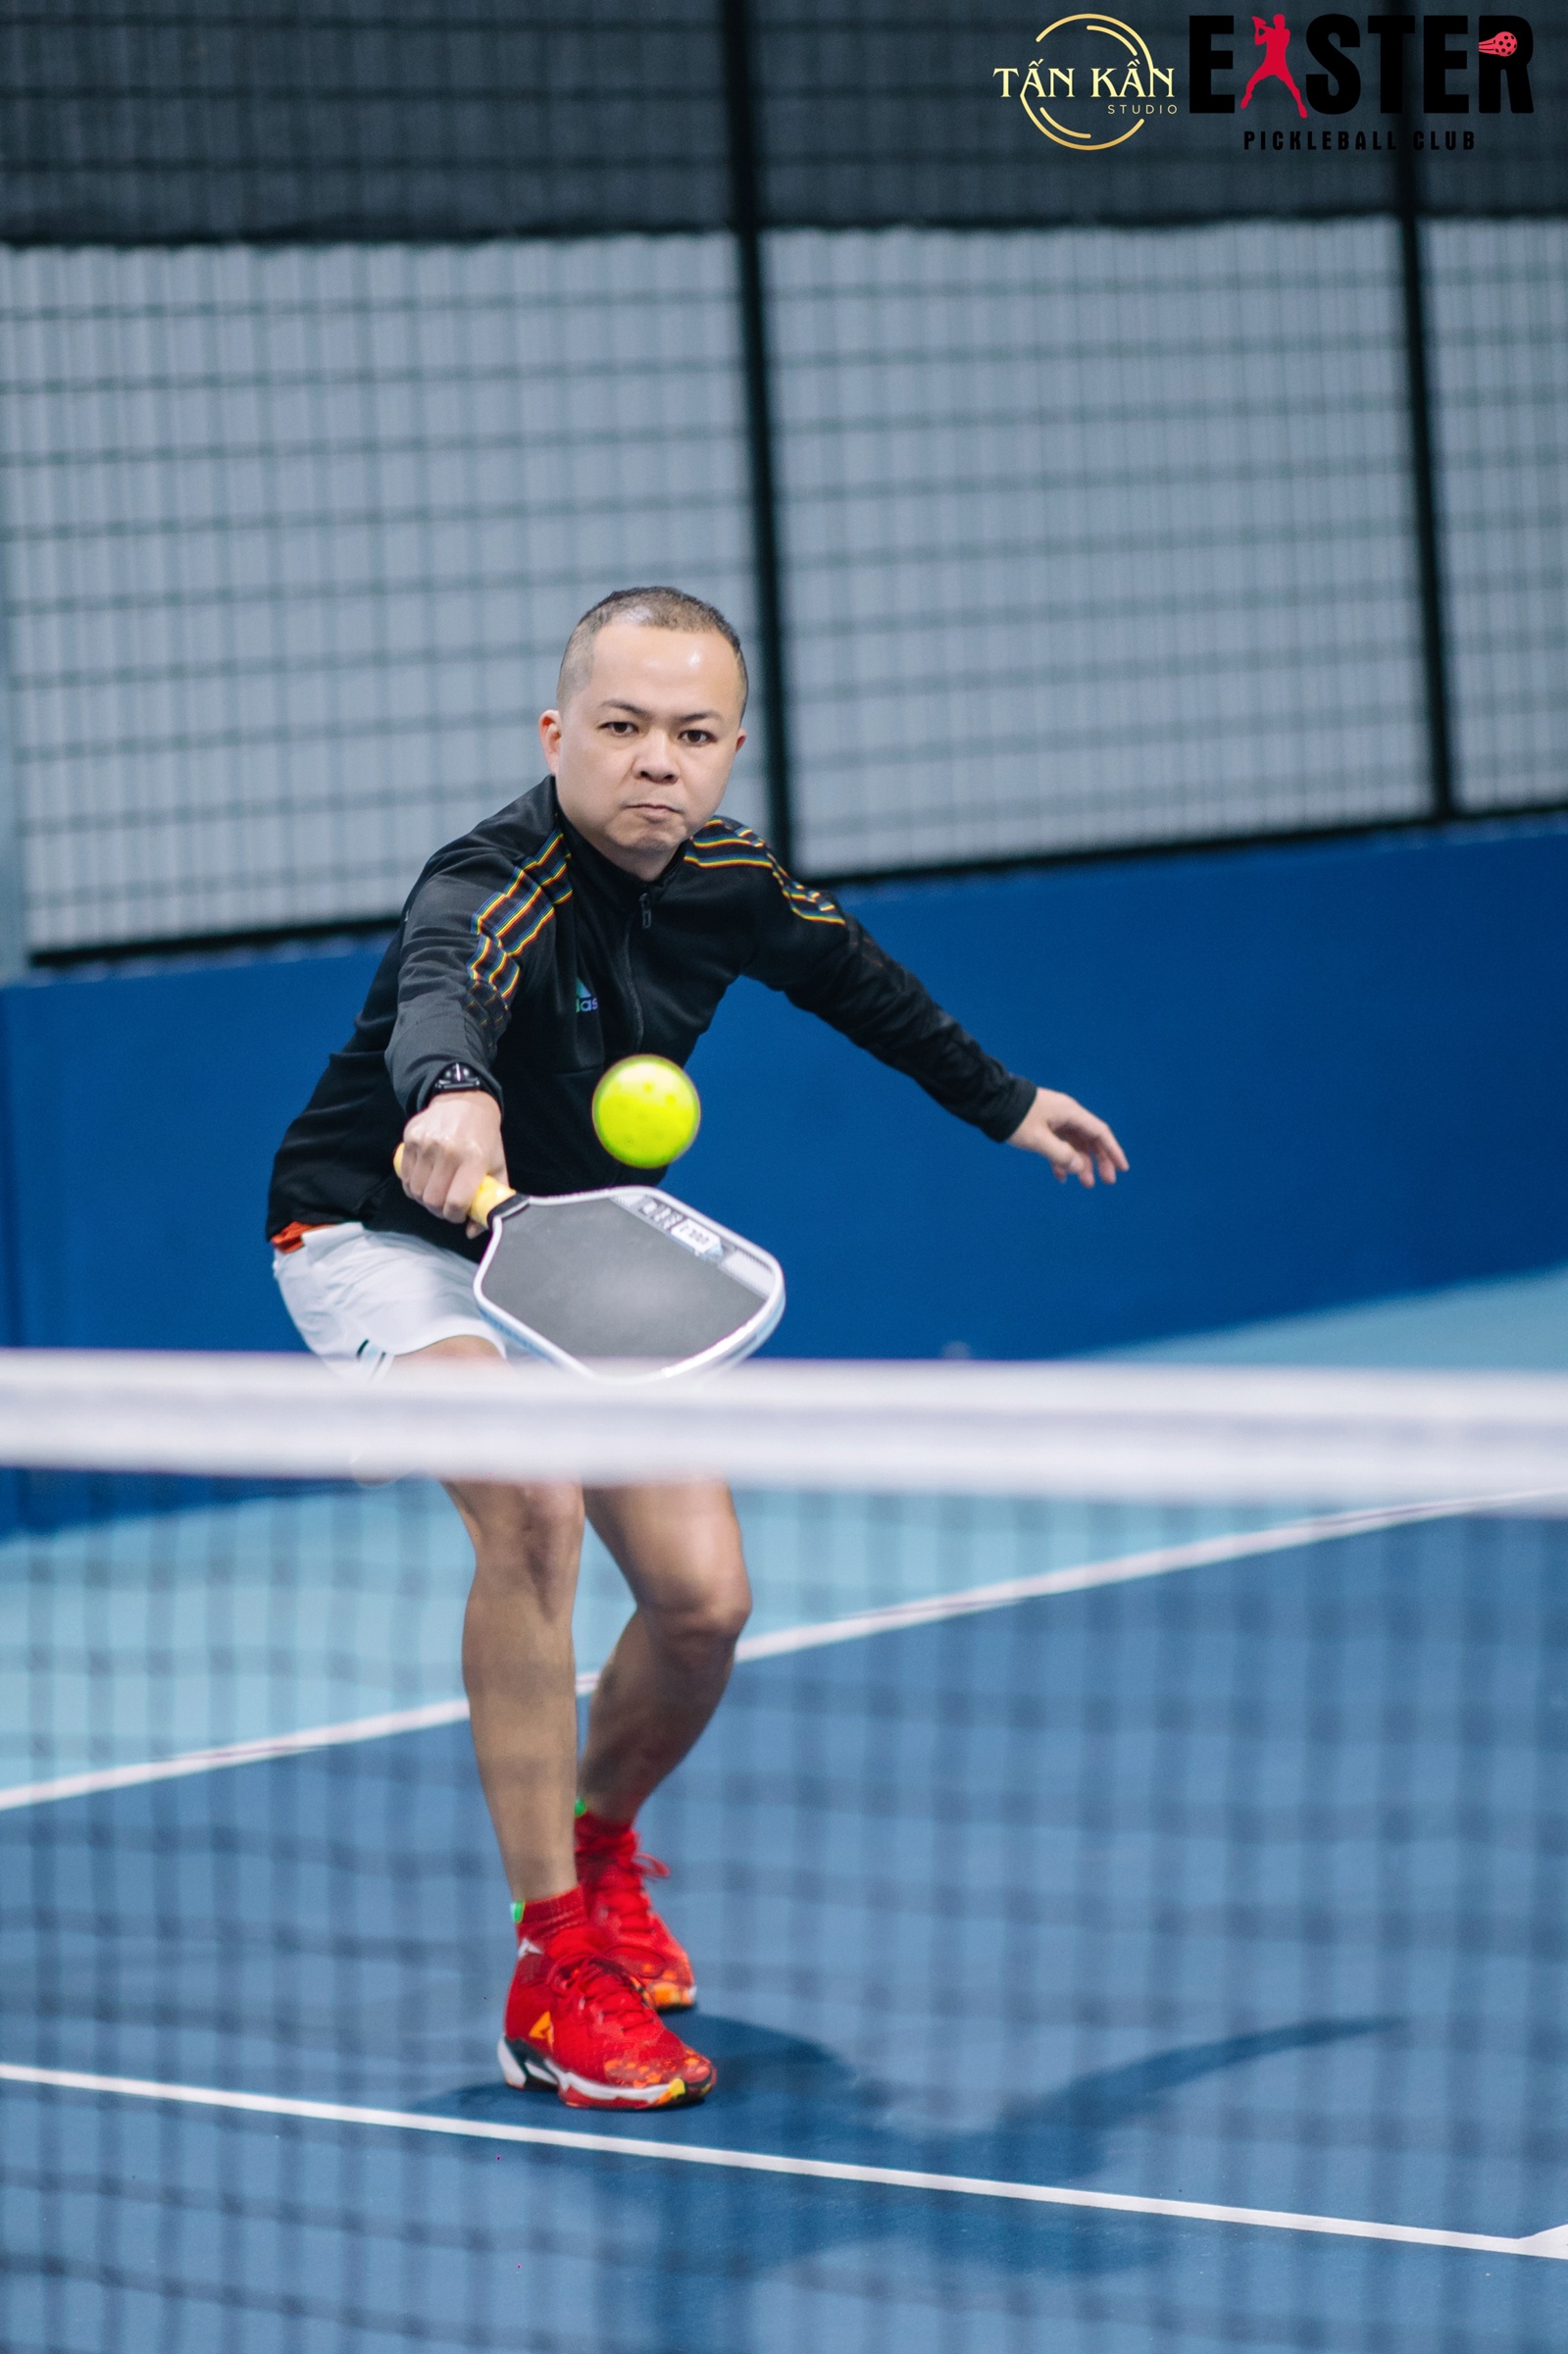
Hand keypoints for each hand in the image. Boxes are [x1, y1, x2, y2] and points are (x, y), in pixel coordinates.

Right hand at [398, 1090, 506, 1233]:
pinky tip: (424, 1181)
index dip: (454, 1216)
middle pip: (432, 1200)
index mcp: (474, 1159)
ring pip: (416, 1190)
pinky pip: (405, 1175)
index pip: (455, 1202)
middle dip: (438, 1210)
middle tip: (445, 1206)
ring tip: (435, 1193)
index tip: (458, 1214)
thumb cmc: (484, 1138)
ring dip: (424, 1199)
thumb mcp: (497, 1165)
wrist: (464, 1102)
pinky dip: (412, 1185)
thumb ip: (490, 1199)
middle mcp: (448, 1150)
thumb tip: (471, 1231)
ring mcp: (426, 1143)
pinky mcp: (410, 1137)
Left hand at [1007, 1086, 1127, 1188]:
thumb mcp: (1038, 1139)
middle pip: (1091, 1139)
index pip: (1100, 1132)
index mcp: (1070, 1113)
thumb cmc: (1015, 1118)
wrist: (991, 1102)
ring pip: (1075, 1144)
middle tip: (1106, 1181)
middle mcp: (1067, 1114)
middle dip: (1100, 1161)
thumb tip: (1080, 1168)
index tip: (1122, 1169)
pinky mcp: (1044, 1125)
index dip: (1113, 1151)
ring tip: (1085, 1184)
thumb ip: (1060, 1155)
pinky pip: (1059, 1144)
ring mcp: (1056, 1120)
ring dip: (1081, 1163)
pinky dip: (1062, 1160)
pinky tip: (1061, 1176)